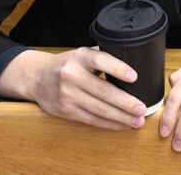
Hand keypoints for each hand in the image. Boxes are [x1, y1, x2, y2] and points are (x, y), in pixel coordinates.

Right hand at [0, 47, 147, 130]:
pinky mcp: (66, 111)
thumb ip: (102, 57)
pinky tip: (122, 125)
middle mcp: (72, 75)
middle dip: (125, 102)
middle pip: (103, 91)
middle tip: (142, 108)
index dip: (117, 68)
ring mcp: (67, 95)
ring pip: (99, 109)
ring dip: (121, 117)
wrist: (37, 78)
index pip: (99, 60)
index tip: (134, 76)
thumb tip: (133, 61)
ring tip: (138, 121)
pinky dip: (109, 124)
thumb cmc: (67, 65)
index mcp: (79, 57)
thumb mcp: (81, 54)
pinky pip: (92, 120)